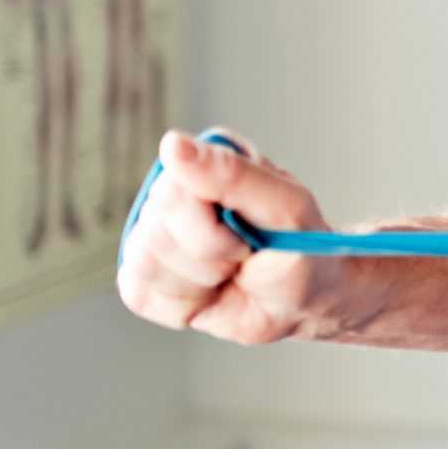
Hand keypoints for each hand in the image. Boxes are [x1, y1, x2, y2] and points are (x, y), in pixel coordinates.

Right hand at [117, 129, 338, 343]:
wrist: (307, 303)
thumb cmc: (303, 250)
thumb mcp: (287, 208)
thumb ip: (234, 175)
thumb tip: (173, 144)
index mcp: (206, 161)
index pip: (171, 192)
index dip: (211, 229)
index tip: (248, 239)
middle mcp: (174, 191)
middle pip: (155, 230)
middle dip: (210, 256)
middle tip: (244, 255)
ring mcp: (155, 232)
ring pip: (144, 263)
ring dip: (200, 280)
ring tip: (230, 272)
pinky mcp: (145, 275)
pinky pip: (140, 294)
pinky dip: (185, 304)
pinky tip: (211, 292)